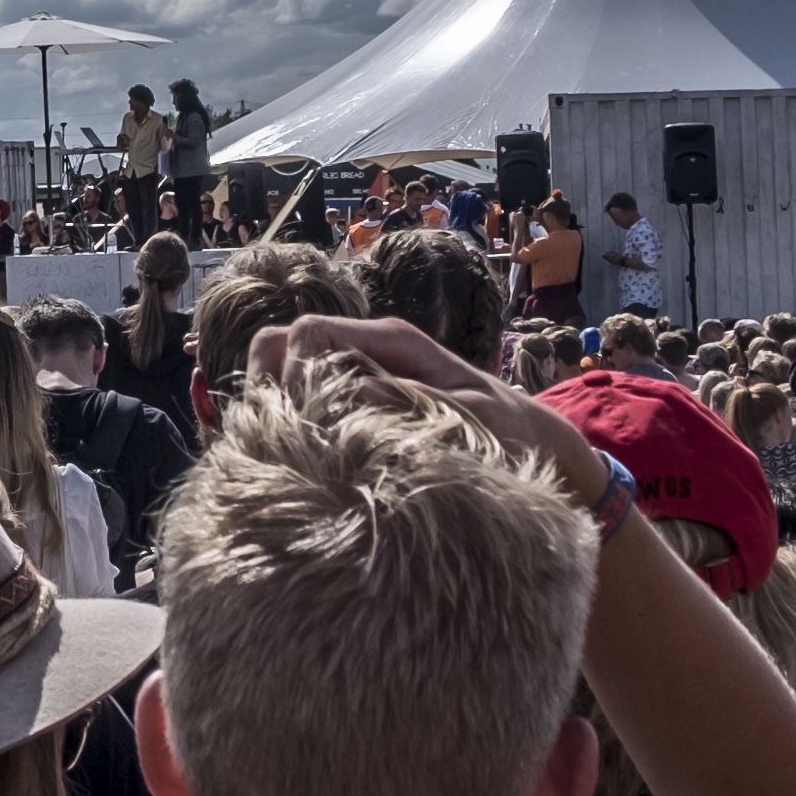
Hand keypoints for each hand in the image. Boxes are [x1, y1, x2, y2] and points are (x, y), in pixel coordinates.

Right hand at [251, 313, 596, 505]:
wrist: (531, 445)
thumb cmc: (507, 432)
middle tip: (269, 439)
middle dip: (264, 387)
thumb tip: (349, 391)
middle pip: (280, 346)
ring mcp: (355, 376)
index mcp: (391, 341)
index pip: (308, 334)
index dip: (289, 372)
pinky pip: (300, 403)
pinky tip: (295, 461)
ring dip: (271, 409)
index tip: (295, 422)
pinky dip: (286, 426)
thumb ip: (409, 401)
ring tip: (278, 454)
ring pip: (281, 374)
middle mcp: (365, 350)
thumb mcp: (468, 418)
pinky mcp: (353, 405)